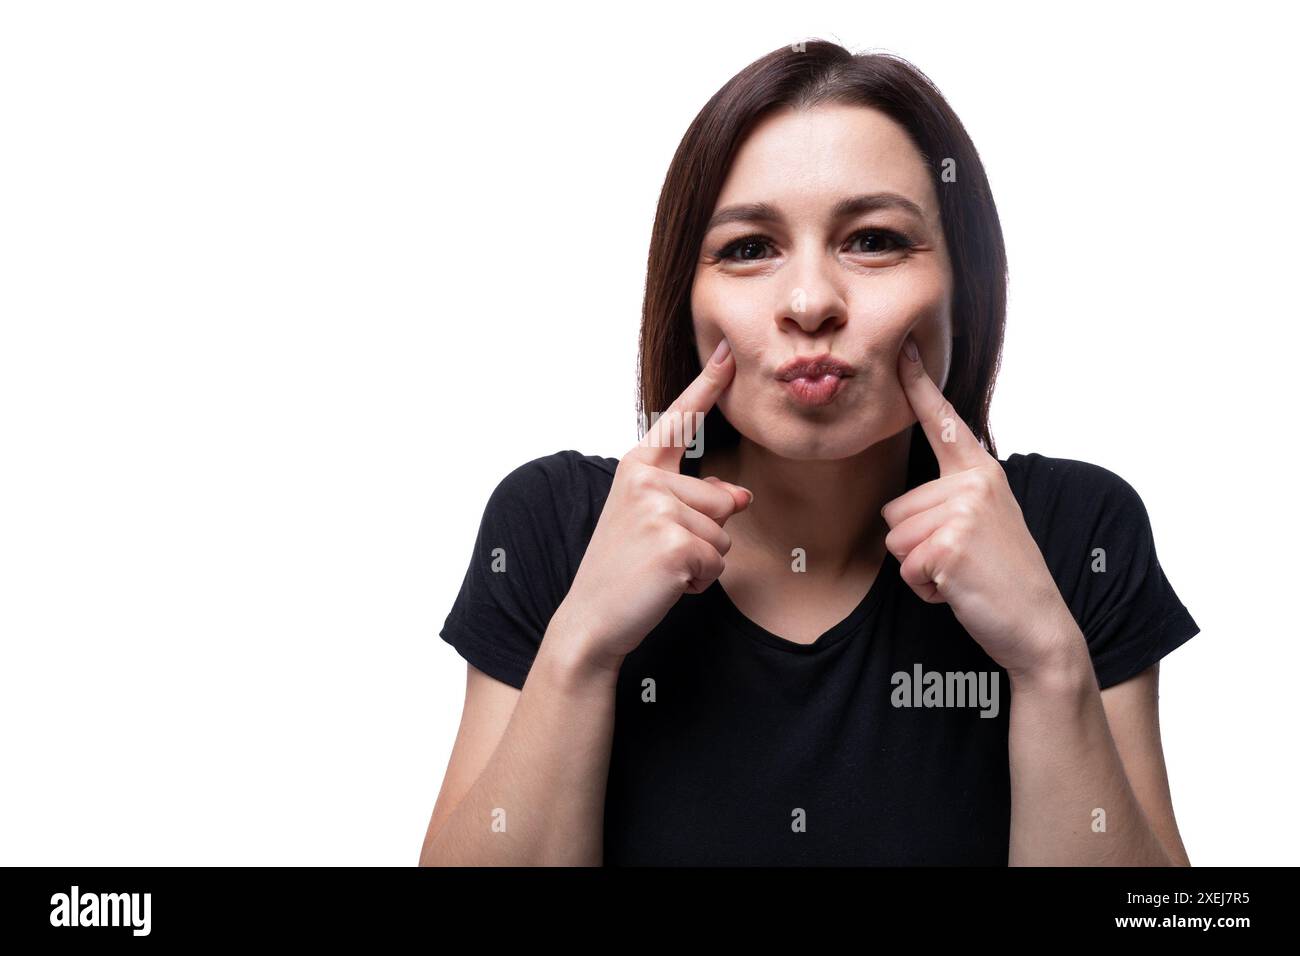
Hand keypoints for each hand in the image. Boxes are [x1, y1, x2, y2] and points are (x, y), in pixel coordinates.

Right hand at [553, 338, 752, 671]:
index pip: (681, 421)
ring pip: (723, 533)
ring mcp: (658, 509)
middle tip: (657, 554)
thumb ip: (697, 500)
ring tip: (659, 569)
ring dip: (702, 561)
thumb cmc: (622, 570)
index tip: (729, 349)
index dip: (708, 383)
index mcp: (638, 466)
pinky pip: (718, 560)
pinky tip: (667, 584)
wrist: (591, 619)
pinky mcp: (674, 543)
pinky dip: (701, 582)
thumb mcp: (656, 523)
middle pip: (722, 499)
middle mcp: (645, 479)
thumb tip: (743, 496)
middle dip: (705, 535)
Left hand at [880, 335, 1077, 678]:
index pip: (944, 422)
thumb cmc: (1002, 579)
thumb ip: (952, 500)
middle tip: (961, 561)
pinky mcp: (953, 543)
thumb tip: (906, 503)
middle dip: (916, 546)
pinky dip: (926, 589)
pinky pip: (907, 568)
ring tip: (961, 574)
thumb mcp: (982, 525)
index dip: (919, 384)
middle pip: (894, 510)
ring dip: (920, 568)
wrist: (1039, 627)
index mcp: (981, 473)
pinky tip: (959, 590)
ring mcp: (965, 511)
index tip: (905, 347)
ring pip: (896, 539)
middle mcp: (974, 483)